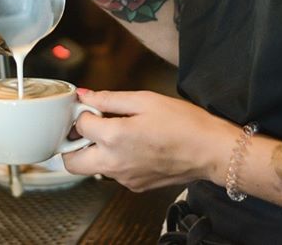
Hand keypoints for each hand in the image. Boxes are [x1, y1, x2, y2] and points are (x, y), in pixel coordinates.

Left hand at [63, 89, 235, 191]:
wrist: (209, 150)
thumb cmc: (182, 123)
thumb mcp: (144, 99)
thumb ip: (109, 99)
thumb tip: (85, 96)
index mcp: (114, 138)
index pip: (79, 125)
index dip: (83, 111)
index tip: (91, 105)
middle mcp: (114, 163)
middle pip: (72, 161)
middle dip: (73, 142)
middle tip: (88, 125)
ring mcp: (124, 179)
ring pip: (92, 169)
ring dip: (94, 151)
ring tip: (115, 131)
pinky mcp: (135, 186)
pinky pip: (113, 174)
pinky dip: (114, 159)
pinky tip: (132, 144)